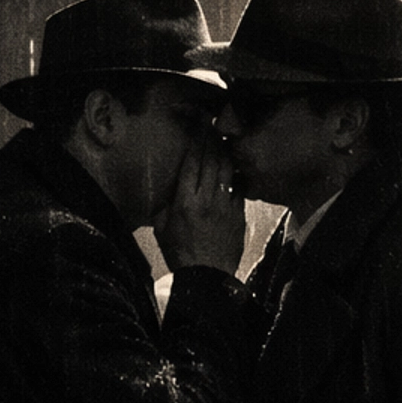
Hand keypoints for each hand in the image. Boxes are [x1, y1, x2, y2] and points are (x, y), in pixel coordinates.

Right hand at [158, 126, 245, 274]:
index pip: (191, 163)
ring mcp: (225, 206)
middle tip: (212, 125)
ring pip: (227, 171)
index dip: (195, 141)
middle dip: (212, 140)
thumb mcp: (162, 228)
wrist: (207, 277)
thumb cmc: (180, 254)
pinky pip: (239, 189)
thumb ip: (165, 204)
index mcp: (184, 202)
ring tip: (224, 140)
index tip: (198, 126)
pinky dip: (237, 176)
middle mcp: (206, 200)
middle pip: (211, 161)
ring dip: (226, 153)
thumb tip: (168, 188)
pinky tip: (236, 167)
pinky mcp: (239, 215)